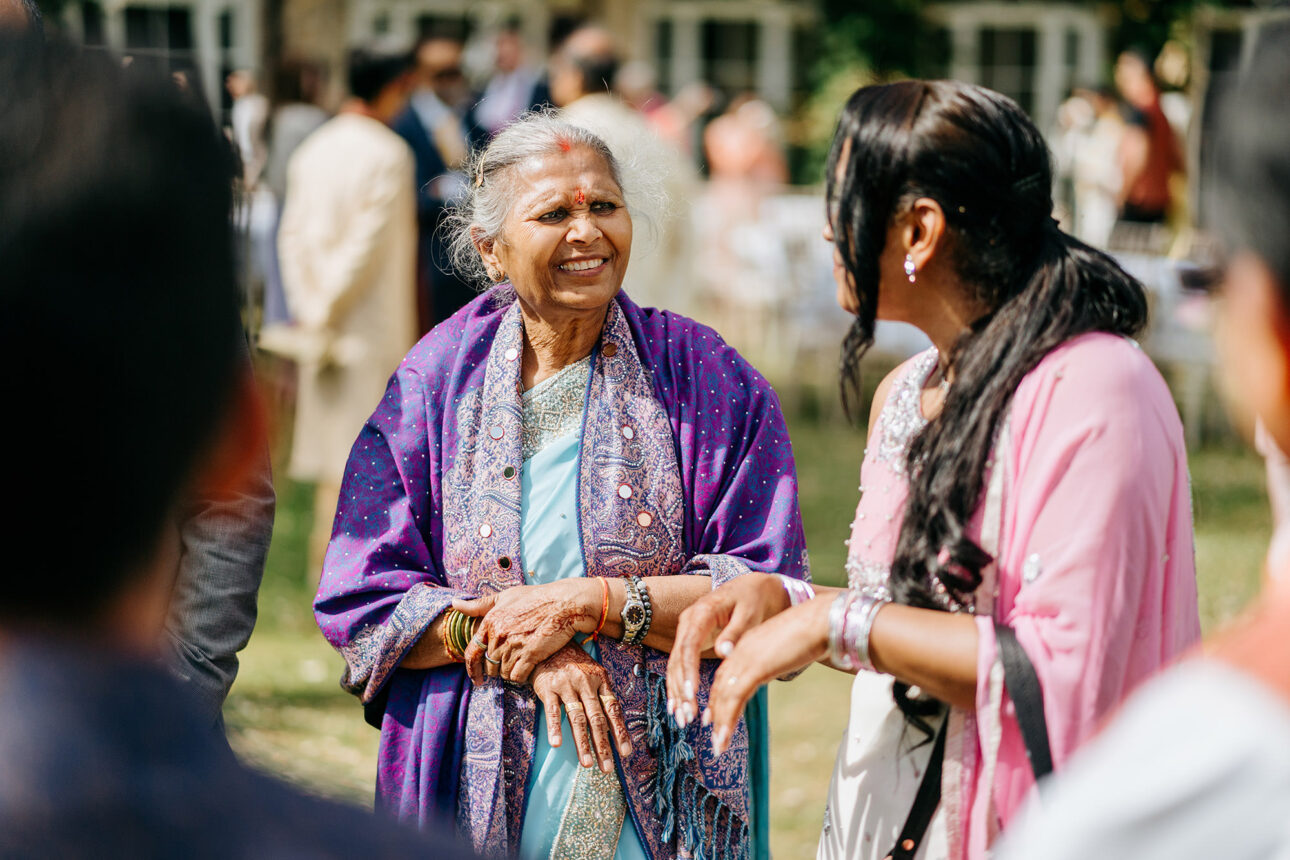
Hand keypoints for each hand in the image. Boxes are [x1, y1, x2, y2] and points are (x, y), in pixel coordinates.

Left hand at [455, 579, 596, 684]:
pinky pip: (517, 676)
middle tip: (509, 667)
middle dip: (497, 670)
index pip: (472, 652)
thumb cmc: (536, 598)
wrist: (564, 603)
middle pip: (490, 665)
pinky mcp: (530, 654)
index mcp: (490, 621)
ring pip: (504, 673)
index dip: (472, 669)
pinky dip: (522, 677)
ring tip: (522, 664)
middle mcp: (499, 634)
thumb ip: (479, 604)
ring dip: (511, 672)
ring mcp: (514, 645)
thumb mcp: (506, 596)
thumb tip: (454, 604)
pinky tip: (529, 669)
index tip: (477, 679)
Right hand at [531, 644, 633, 771]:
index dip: (620, 732)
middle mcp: (586, 683)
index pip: (613, 710)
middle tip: (607, 768)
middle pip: (597, 718)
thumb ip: (603, 697)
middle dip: (603, 745)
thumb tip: (616, 727)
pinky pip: (552, 711)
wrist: (549, 645)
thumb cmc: (575, 665)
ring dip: (583, 743)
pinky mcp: (548, 687)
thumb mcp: (594, 674)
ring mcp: (567, 685)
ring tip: (587, 764)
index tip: (625, 753)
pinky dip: (554, 728)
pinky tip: (557, 744)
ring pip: (577, 718)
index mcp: (601, 680)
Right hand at [665, 573, 789, 727]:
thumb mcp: (750, 613)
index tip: (692, 693)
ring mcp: (687, 630)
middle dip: (680, 688)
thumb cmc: (754, 600)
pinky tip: (678, 706)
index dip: (688, 671)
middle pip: (678, 658)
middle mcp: (688, 621)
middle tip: (687, 716)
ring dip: (677, 692)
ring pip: (675, 664)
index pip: (689, 645)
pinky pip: (680, 664)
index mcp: (702, 612)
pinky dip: (678, 685)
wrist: (752, 587)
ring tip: (682, 718)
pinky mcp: (690, 640)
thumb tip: (722, 652)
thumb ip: (735, 632)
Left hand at [706, 595, 831, 754]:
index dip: (719, 695)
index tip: (714, 714)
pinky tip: (724, 738)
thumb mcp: (785, 647)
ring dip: (720, 723)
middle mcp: (741, 650)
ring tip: (718, 746)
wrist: (820, 620)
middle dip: (716, 711)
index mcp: (747, 644)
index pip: (726, 673)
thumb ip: (775, 657)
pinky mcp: (755, 668)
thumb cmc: (811, 631)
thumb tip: (776, 665)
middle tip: (713, 735)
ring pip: (724, 695)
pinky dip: (727, 720)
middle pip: (721, 686)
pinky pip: (735, 698)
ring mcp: (746, 659)